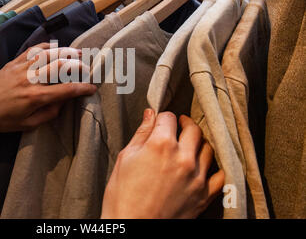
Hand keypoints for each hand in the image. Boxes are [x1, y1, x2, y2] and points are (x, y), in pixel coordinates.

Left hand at [0, 43, 96, 133]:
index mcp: (35, 97)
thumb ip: (48, 114)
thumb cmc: (0, 120)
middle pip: (60, 66)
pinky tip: (54, 47)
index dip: (82, 88)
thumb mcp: (27, 125)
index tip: (92, 88)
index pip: (66, 90)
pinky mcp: (13, 62)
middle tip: (87, 69)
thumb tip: (62, 103)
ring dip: (65, 51)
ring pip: (48, 54)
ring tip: (77, 53)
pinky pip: (33, 50)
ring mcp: (21, 68)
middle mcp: (30, 79)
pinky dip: (46, 47)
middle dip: (77, 66)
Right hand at [101, 110, 224, 218]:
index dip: (162, 119)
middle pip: (193, 129)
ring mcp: (196, 177)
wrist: (132, 227)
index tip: (159, 123)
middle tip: (178, 127)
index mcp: (161, 145)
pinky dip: (212, 168)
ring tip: (189, 146)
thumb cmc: (122, 195)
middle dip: (184, 124)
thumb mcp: (126, 158)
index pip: (169, 118)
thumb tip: (150, 115)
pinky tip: (203, 167)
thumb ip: (141, 134)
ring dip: (198, 143)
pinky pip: (219, 175)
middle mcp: (182, 157)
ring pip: (208, 148)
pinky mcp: (204, 195)